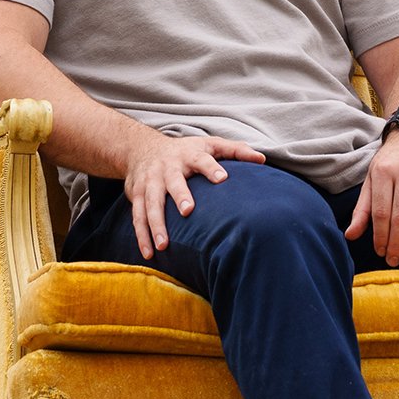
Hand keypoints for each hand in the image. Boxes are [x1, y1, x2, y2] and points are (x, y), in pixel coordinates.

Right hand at [123, 130, 265, 258]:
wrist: (142, 148)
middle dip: (179, 195)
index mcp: (189, 155)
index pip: (202, 160)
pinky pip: (137, 216)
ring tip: (163, 245)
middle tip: (188, 211)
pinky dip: (141, 235)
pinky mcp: (136, 194)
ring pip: (150, 203)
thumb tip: (262, 160)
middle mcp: (167, 167)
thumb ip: (236, 151)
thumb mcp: (210, 144)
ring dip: (155, 224)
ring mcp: (150, 181)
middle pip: (173, 181)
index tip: (223, 178)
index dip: (211, 168)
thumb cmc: (185, 151)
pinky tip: (149, 253)